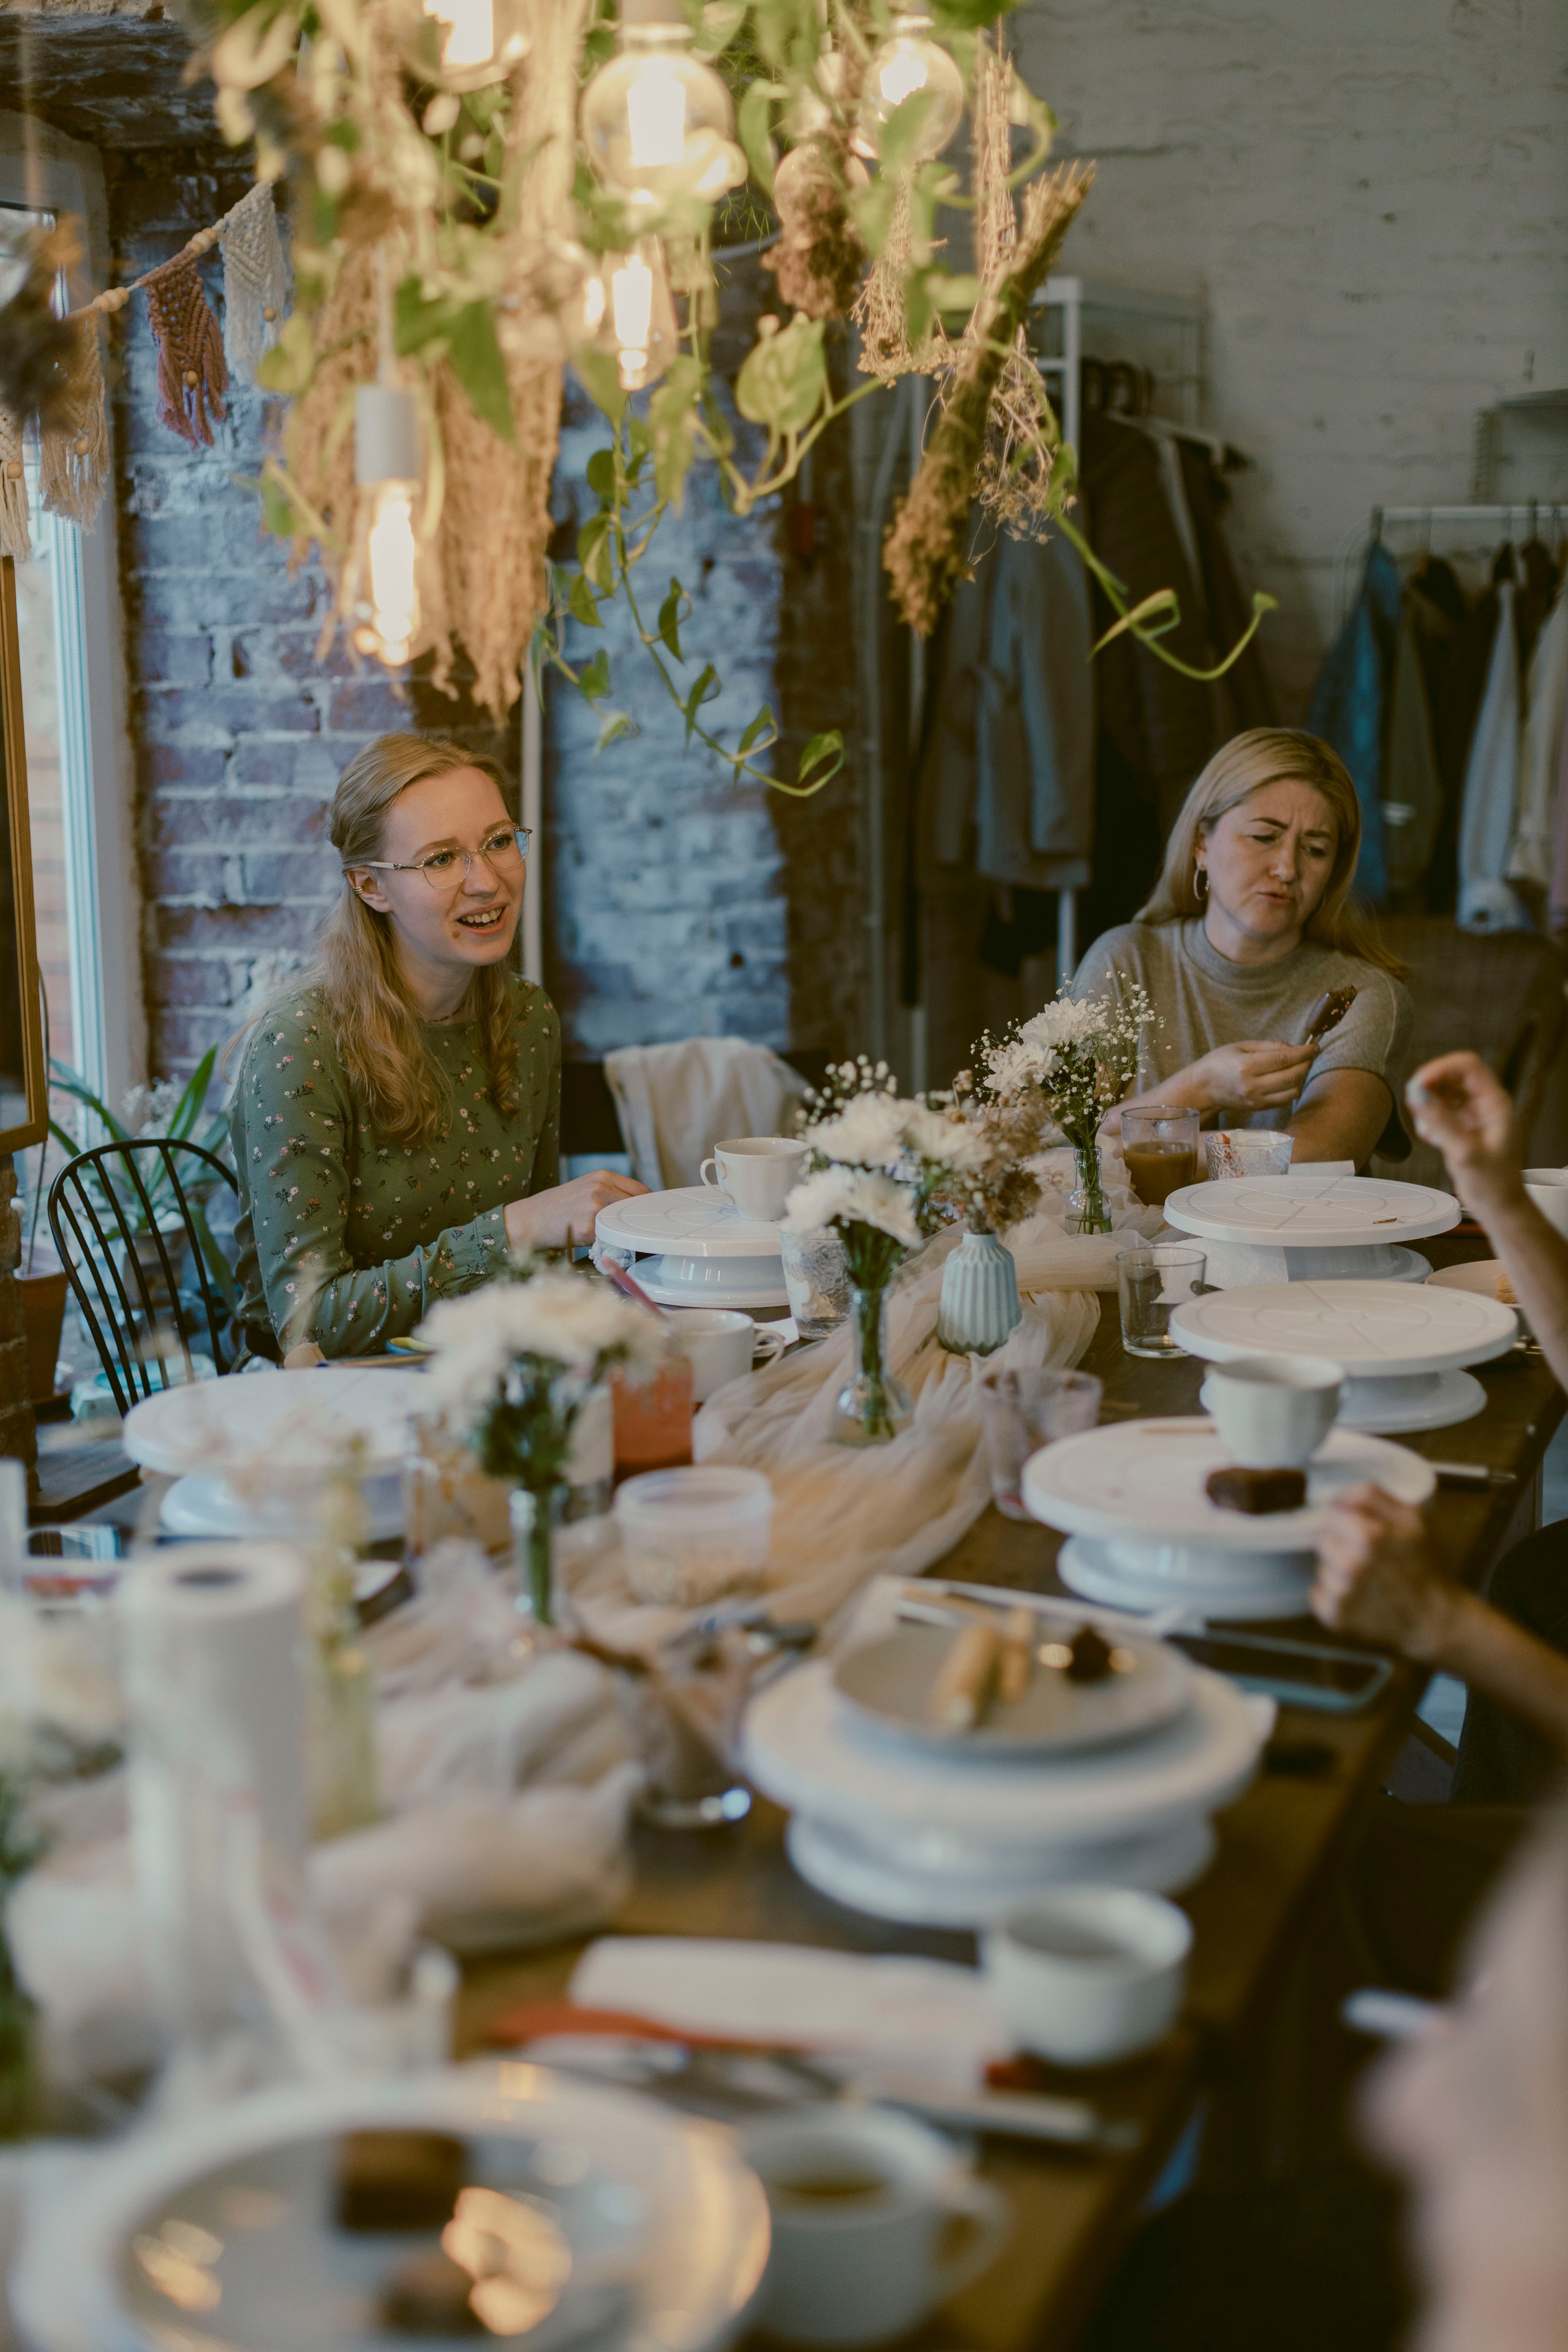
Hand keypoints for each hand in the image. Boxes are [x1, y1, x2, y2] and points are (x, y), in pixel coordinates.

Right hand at [505, 1169, 648, 1251]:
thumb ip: (610, 1194)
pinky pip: (610, 1239)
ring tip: (620, 1241)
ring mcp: (595, 1207)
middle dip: (640, 1223)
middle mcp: (601, 1188)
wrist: (528, 1219)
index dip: (648, 1207)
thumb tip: (639, 1210)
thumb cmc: (557, 1207)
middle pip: (637, 1208)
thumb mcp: (585, 1189)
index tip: (650, 1218)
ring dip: (627, 1235)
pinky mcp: (588, 1228)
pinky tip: (601, 1245)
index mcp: (602, 1176)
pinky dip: (610, 1245)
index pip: (641, 1190)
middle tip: (642, 1235)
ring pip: (626, 1224)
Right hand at [1186, 1040, 1317, 1114]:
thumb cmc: (1220, 1062)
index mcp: (1246, 1066)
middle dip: (1306, 1063)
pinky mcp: (1259, 1108)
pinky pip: (1285, 1100)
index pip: (1284, 1059)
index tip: (1315, 1046)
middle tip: (1309, 1055)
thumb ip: (1269, 1046)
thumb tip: (1294, 1048)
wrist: (1203, 1087)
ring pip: (1293, 1090)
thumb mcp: (1241, 1046)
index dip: (1304, 1052)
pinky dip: (1293, 1088)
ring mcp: (1256, 1099)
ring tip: (1300, 1066)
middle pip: (1292, 1075)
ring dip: (1301, 1077)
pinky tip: (1290, 1078)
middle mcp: (1252, 1085)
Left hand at [1311, 1483, 1465, 1663]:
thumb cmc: (1424, 1566)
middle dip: (1341, 1542)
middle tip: (1365, 1555)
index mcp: (1369, 1536)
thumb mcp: (1412, 1518)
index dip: (1347, 1518)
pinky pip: (1318, 1593)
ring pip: (1322, 1565)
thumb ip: (1372, 1496)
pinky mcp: (1335, 1616)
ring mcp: (1341, 1593)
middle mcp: (1351, 1565)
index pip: (1333, 1512)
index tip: (1359, 1528)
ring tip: (1366, 1578)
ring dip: (1337, 1569)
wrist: (1433, 1618)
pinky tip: (1357, 1596)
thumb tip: (1339, 1495)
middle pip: (1323, 1538)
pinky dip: (1332, 1594)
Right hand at [1404, 1050, 1523, 1217]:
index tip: (1418, 1084)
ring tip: (1426, 1127)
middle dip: (1431, 1085)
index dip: (1440, 1069)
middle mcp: (1485, 1103)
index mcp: (1494, 1102)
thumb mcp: (1463, 1151)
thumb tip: (1416, 1093)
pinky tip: (1431, 1137)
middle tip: (1414, 1104)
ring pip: (1444, 1091)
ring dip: (1428, 1102)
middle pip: (1453, 1074)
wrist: (1498, 1207)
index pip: (1467, 1065)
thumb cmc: (1492, 1184)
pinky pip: (1440, 1109)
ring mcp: (1473, 1114)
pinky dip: (1429, 1118)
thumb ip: (1439, 1120)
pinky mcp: (1462, 1126)